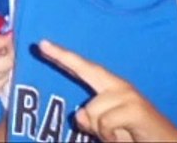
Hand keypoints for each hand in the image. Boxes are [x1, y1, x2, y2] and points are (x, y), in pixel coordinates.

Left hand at [38, 40, 176, 141]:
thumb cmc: (135, 136)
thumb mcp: (107, 130)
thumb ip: (92, 121)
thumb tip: (81, 115)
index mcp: (110, 89)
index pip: (83, 69)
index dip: (63, 56)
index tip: (42, 44)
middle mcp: (119, 86)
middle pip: (86, 70)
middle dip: (62, 57)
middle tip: (41, 44)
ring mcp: (127, 94)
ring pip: (92, 111)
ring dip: (101, 131)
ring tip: (119, 135)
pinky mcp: (135, 107)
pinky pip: (105, 122)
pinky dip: (111, 136)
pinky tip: (125, 137)